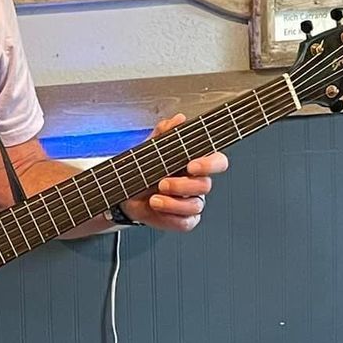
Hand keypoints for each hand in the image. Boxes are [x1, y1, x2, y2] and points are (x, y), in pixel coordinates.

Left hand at [121, 113, 228, 231]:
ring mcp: (192, 203)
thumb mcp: (150, 149)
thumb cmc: (143, 171)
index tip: (192, 165)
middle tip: (163, 183)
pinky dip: (170, 216)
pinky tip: (157, 209)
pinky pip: (185, 222)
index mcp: (195, 163)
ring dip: (174, 203)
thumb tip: (178, 120)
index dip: (209, 164)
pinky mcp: (184, 220)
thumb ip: (164, 134)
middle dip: (183, 185)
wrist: (125, 194)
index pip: (217, 162)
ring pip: (195, 205)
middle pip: (205, 185)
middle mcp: (197, 183)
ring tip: (154, 199)